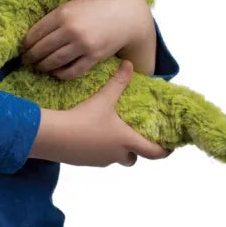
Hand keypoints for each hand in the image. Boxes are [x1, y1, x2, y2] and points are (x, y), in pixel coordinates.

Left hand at [20, 0, 151, 79]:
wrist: (126, 13)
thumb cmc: (97, 6)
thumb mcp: (74, 4)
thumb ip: (57, 17)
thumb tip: (36, 33)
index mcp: (63, 13)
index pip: (36, 32)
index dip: (26, 43)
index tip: (22, 48)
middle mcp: (71, 29)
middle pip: (42, 48)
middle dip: (31, 57)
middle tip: (26, 60)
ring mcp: (83, 45)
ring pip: (54, 61)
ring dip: (42, 66)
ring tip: (38, 67)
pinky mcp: (94, 57)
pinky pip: (71, 71)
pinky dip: (60, 74)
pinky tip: (55, 72)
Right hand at [31, 60, 171, 166]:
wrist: (55, 136)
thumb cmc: (84, 118)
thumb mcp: (104, 98)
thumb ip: (118, 82)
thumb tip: (129, 64)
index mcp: (126, 141)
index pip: (154, 153)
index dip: (165, 150)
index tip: (170, 146)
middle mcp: (116, 154)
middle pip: (133, 158)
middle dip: (135, 148)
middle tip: (133, 134)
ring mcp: (100, 161)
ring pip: (114, 157)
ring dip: (116, 148)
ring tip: (109, 130)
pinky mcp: (85, 162)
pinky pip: (98, 157)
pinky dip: (99, 147)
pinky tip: (89, 132)